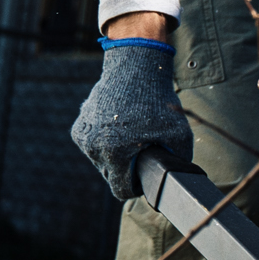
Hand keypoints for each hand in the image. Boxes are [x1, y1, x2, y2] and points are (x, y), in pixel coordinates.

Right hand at [71, 40, 190, 199]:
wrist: (134, 68)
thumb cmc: (157, 102)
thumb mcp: (179, 134)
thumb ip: (179, 161)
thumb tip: (179, 178)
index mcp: (114, 153)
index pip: (121, 190)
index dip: (137, 187)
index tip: (146, 177)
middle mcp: (93, 147)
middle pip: (111, 176)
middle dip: (126, 170)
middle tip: (142, 152)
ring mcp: (83, 137)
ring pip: (102, 161)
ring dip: (115, 156)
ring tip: (131, 136)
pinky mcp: (79, 127)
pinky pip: (94, 146)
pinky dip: (105, 142)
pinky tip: (119, 127)